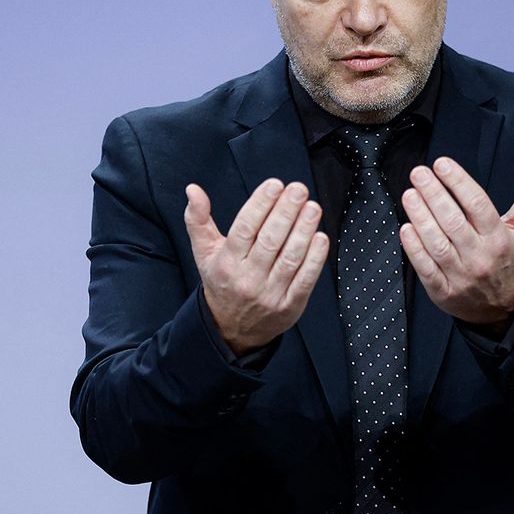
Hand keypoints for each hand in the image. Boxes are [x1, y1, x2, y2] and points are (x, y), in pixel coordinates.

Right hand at [185, 179, 328, 354]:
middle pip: (270, 240)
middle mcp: (247, 278)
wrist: (231, 329)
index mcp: (226, 262)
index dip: (261, 204)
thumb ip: (198, 219)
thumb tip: (193, 189)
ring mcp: (270, 294)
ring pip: (290, 258)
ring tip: (312, 208)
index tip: (275, 185)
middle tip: (298, 190)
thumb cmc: (222, 281)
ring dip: (304, 231)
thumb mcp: (204, 252)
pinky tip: (320, 237)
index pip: (245, 228)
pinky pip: (305, 280)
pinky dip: (315, 258)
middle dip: (286, 212)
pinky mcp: (290, 306)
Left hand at [400, 157, 513, 327]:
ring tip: (409, 195)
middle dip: (434, 195)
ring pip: (438, 244)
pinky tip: (406, 228)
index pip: (478, 205)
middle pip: (454, 222)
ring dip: (421, 218)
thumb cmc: (508, 262)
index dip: (459, 182)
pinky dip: (414, 249)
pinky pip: (426, 269)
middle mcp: (480, 256)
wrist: (504, 309)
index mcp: (499, 239)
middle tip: (419, 173)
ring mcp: (461, 276)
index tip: (441, 164)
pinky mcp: (443, 292)